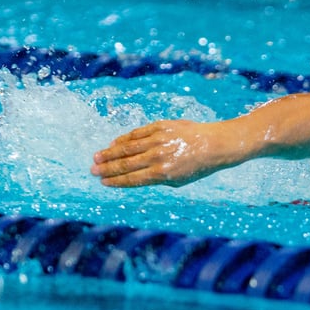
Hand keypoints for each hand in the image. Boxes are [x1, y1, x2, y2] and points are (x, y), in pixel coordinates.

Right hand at [91, 120, 226, 187]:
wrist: (215, 144)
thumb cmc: (197, 166)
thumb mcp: (179, 180)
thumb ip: (156, 179)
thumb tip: (132, 176)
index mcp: (163, 173)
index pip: (132, 178)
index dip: (116, 181)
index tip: (103, 182)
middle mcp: (159, 156)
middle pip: (126, 163)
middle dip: (107, 168)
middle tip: (93, 170)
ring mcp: (159, 140)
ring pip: (128, 147)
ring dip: (110, 153)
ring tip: (97, 157)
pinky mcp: (161, 127)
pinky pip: (137, 133)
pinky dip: (124, 139)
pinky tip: (114, 143)